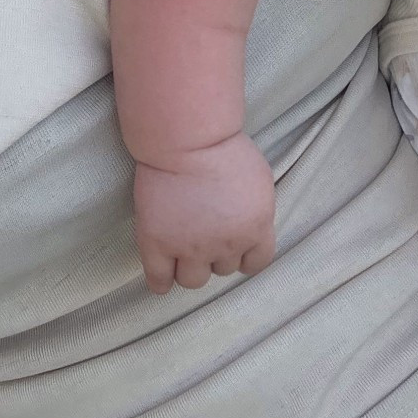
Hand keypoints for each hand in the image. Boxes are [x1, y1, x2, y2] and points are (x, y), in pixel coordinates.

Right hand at [133, 136, 276, 294]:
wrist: (187, 135)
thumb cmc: (223, 145)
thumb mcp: (259, 177)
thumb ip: (256, 210)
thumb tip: (248, 225)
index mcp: (255, 228)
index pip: (257, 263)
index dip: (245, 255)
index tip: (234, 244)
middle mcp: (226, 244)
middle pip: (223, 269)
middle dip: (215, 252)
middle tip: (203, 229)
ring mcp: (190, 248)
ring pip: (193, 280)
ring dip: (190, 267)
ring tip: (182, 247)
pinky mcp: (158, 244)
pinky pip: (159, 280)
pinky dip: (160, 281)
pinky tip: (161, 271)